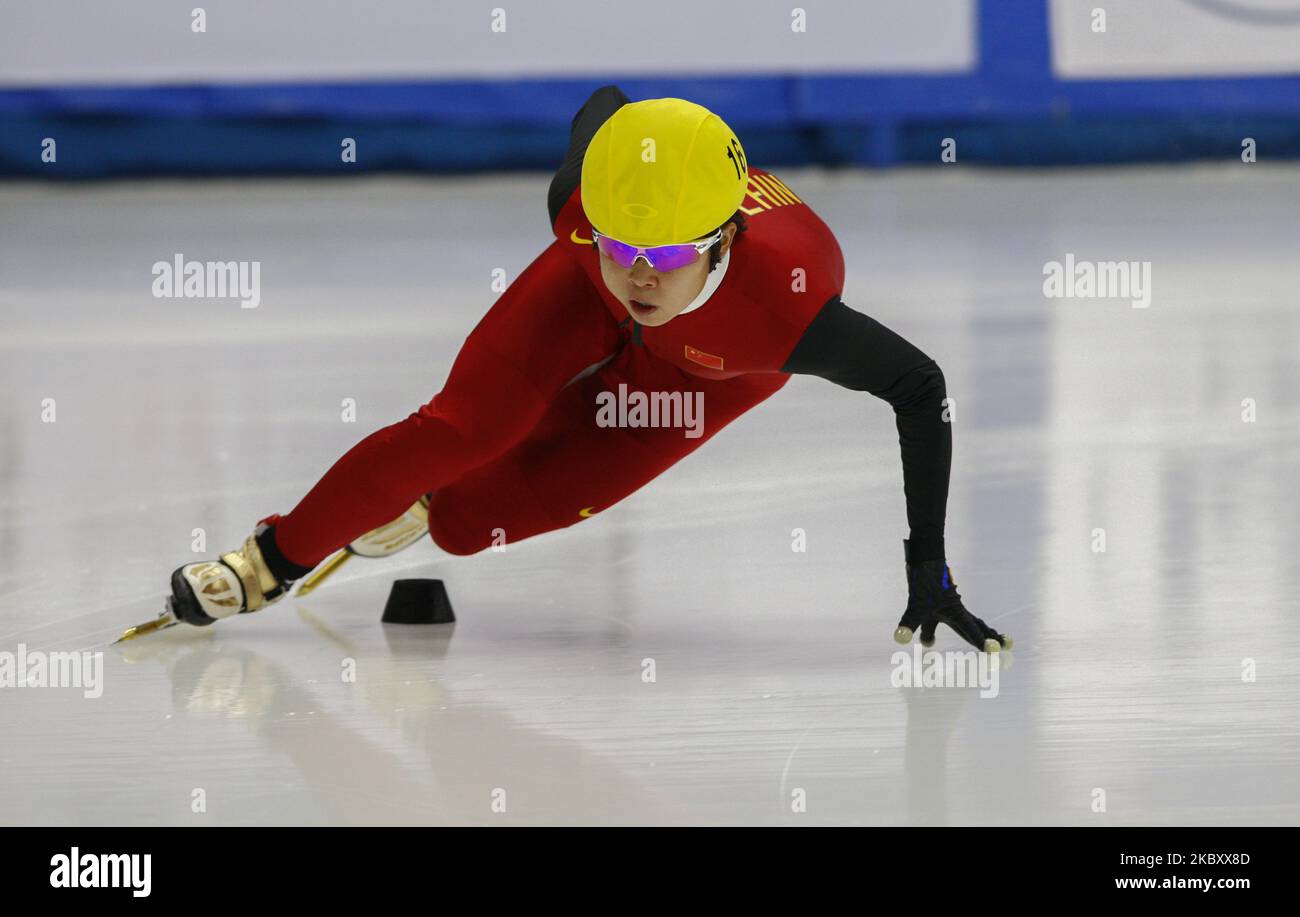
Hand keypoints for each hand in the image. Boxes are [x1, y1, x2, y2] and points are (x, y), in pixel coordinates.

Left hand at [893, 549, 1011, 652]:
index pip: (971, 632)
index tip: (995, 653)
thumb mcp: (914, 605)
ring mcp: (951, 603)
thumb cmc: (923, 580)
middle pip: (977, 627)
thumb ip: (909, 622)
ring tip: (993, 637)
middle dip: (990, 638)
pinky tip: (956, 624)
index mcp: (955, 612)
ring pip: (970, 620)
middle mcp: (957, 609)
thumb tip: (900, 639)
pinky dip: (963, 623)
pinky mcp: (943, 599)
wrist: (926, 557)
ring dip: (981, 630)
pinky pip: (957, 616)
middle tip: (1006, 647)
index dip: (982, 643)